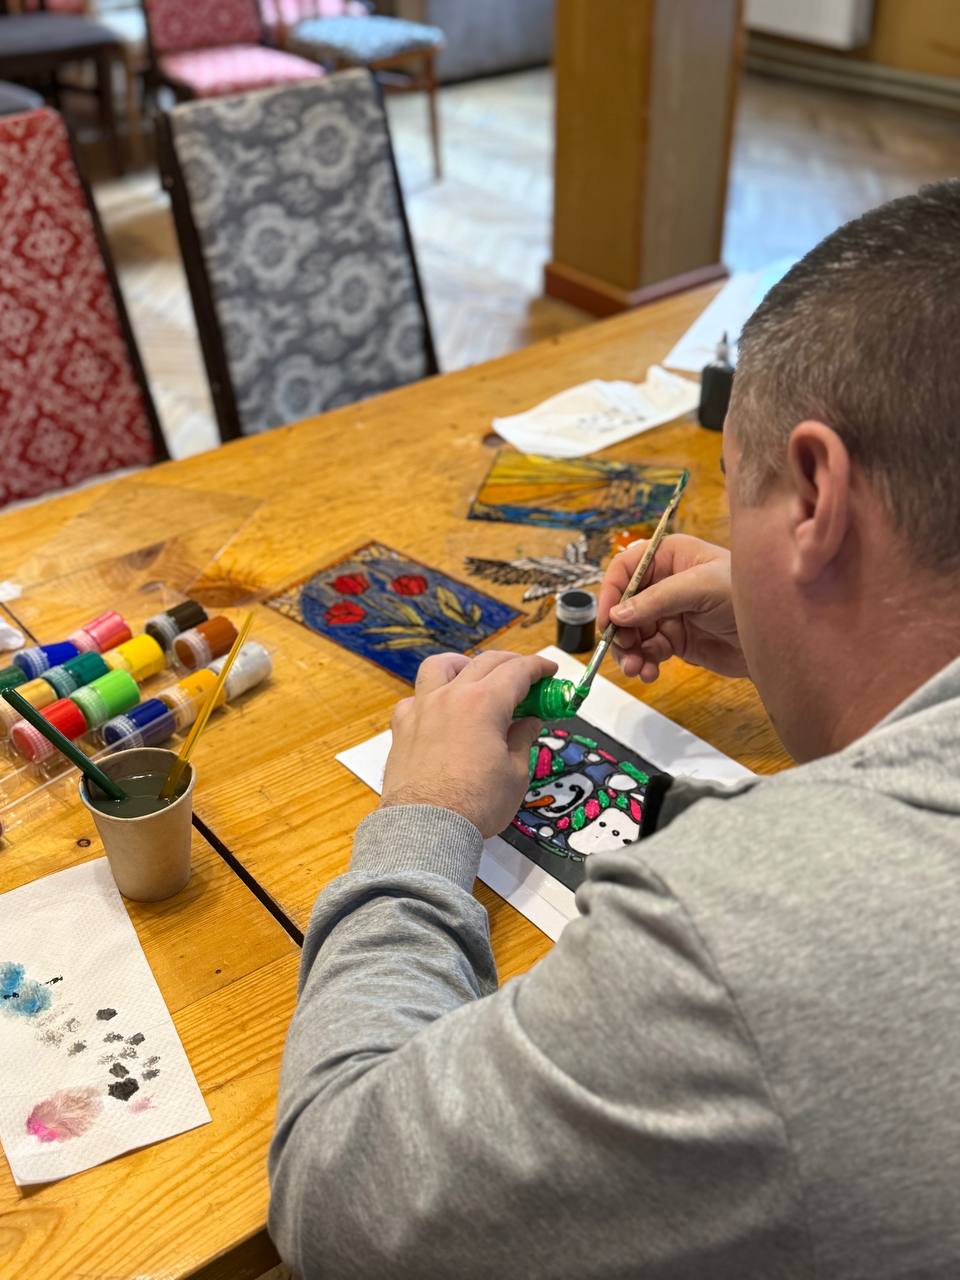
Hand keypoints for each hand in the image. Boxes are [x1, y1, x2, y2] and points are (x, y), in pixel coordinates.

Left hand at [380, 650, 558, 837]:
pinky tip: (438, 711)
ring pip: (439, 667)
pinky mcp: (402, 728)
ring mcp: (422, 709)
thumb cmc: (475, 803)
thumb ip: (522, 741)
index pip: (517, 671)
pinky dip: (429, 697)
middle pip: (484, 662)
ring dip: (462, 665)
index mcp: (484, 703)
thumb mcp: (515, 774)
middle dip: (510, 663)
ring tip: (473, 676)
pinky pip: (413, 699)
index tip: (549, 670)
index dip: (538, 667)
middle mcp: (451, 697)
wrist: (427, 827)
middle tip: (525, 677)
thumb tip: (528, 724)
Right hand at [598, 534, 745, 681]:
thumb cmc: (745, 595)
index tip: (607, 620)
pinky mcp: (677, 641)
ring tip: (636, 669)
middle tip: (624, 652)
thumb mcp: (699, 588)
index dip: (611, 592)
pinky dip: (644, 663)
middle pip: (624, 605)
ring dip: (629, 652)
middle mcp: (664, 583)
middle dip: (620, 630)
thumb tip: (617, 616)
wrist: (778, 634)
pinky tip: (649, 673)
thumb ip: (656, 600)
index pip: (625, 569)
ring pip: (633, 632)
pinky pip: (648, 652)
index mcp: (669, 557)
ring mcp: (670, 614)